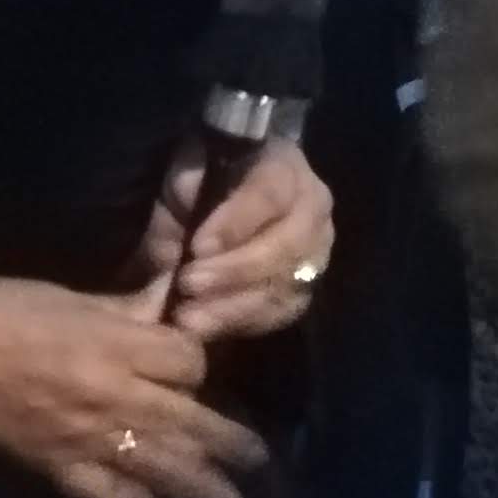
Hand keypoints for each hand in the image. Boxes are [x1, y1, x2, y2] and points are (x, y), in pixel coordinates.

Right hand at [0, 274, 266, 497]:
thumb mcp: (65, 295)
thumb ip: (119, 310)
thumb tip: (160, 309)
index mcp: (116, 343)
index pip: (187, 361)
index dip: (191, 362)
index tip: (182, 362)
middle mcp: (116, 394)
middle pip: (191, 421)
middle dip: (228, 443)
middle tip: (256, 464)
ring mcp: (90, 436)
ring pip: (162, 467)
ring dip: (201, 490)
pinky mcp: (58, 466)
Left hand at [132, 139, 334, 341]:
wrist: (228, 200)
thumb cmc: (205, 178)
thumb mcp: (185, 172)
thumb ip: (182, 192)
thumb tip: (180, 230)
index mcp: (286, 168)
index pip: (270, 194)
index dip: (236, 223)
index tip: (198, 246)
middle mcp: (313, 211)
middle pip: (286, 247)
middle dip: (234, 270)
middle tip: (188, 284)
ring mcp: (317, 254)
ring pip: (285, 286)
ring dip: (234, 306)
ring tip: (189, 318)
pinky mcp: (306, 290)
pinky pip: (282, 313)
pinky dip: (242, 323)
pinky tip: (207, 329)